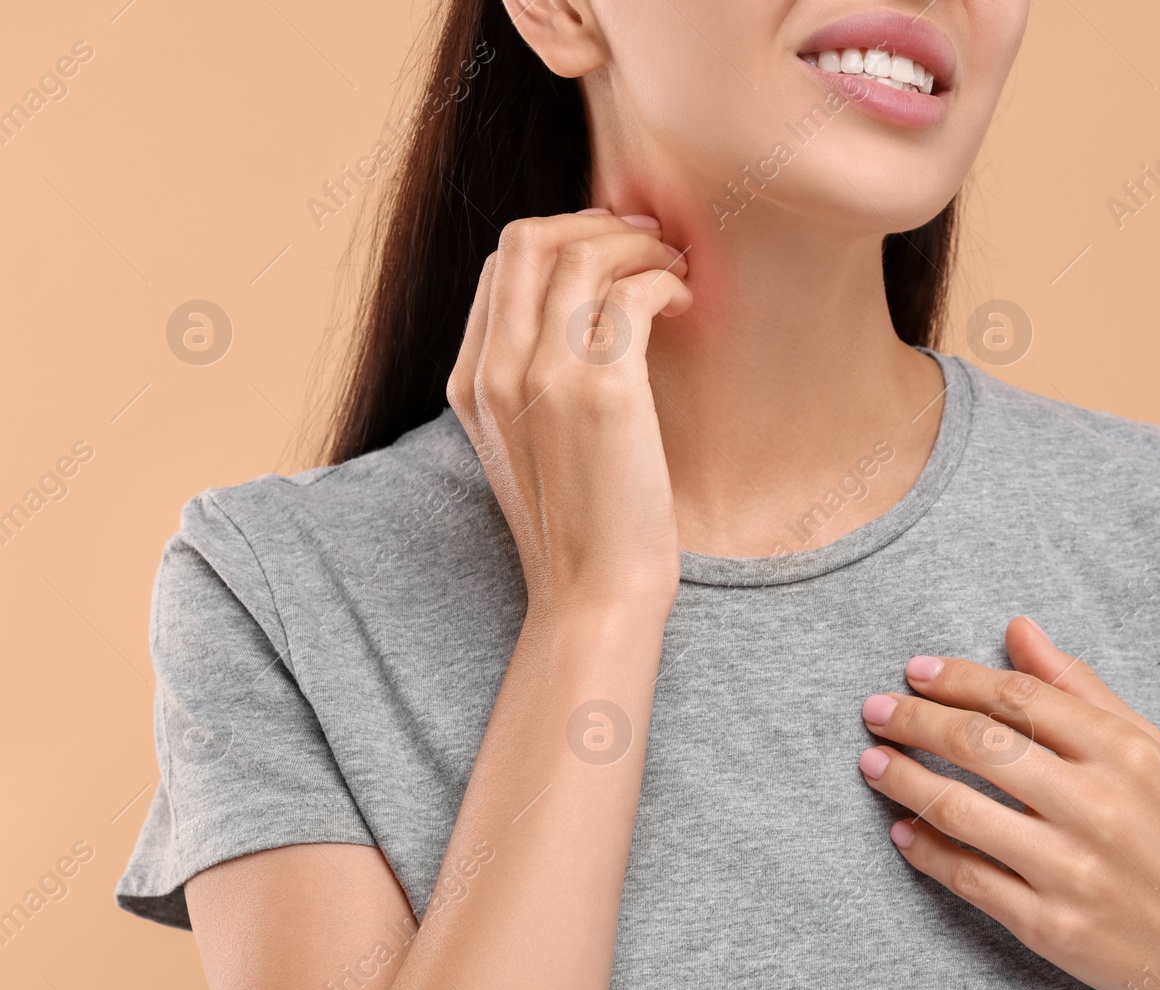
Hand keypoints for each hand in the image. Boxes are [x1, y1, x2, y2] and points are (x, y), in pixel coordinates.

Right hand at [446, 210, 691, 614]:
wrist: (595, 593)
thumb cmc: (580, 524)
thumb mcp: (530, 446)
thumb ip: (534, 380)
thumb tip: (586, 311)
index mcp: (472, 382)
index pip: (505, 265)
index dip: (564, 239)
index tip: (614, 252)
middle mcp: (498, 371)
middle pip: (531, 238)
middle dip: (597, 224)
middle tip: (648, 242)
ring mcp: (544, 378)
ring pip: (583, 254)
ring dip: (640, 248)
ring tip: (675, 270)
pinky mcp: (601, 393)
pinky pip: (632, 295)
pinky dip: (664, 282)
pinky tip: (685, 304)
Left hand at [857, 616, 1159, 989]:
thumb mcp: (1148, 750)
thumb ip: (1078, 688)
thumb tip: (1017, 629)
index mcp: (1123, 753)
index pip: (1018, 697)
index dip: (957, 679)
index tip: (915, 671)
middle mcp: (1096, 807)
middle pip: (979, 745)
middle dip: (914, 721)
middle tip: (875, 710)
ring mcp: (1071, 870)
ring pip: (960, 810)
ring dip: (903, 780)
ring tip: (872, 762)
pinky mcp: (1051, 926)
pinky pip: (967, 878)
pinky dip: (925, 849)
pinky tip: (902, 830)